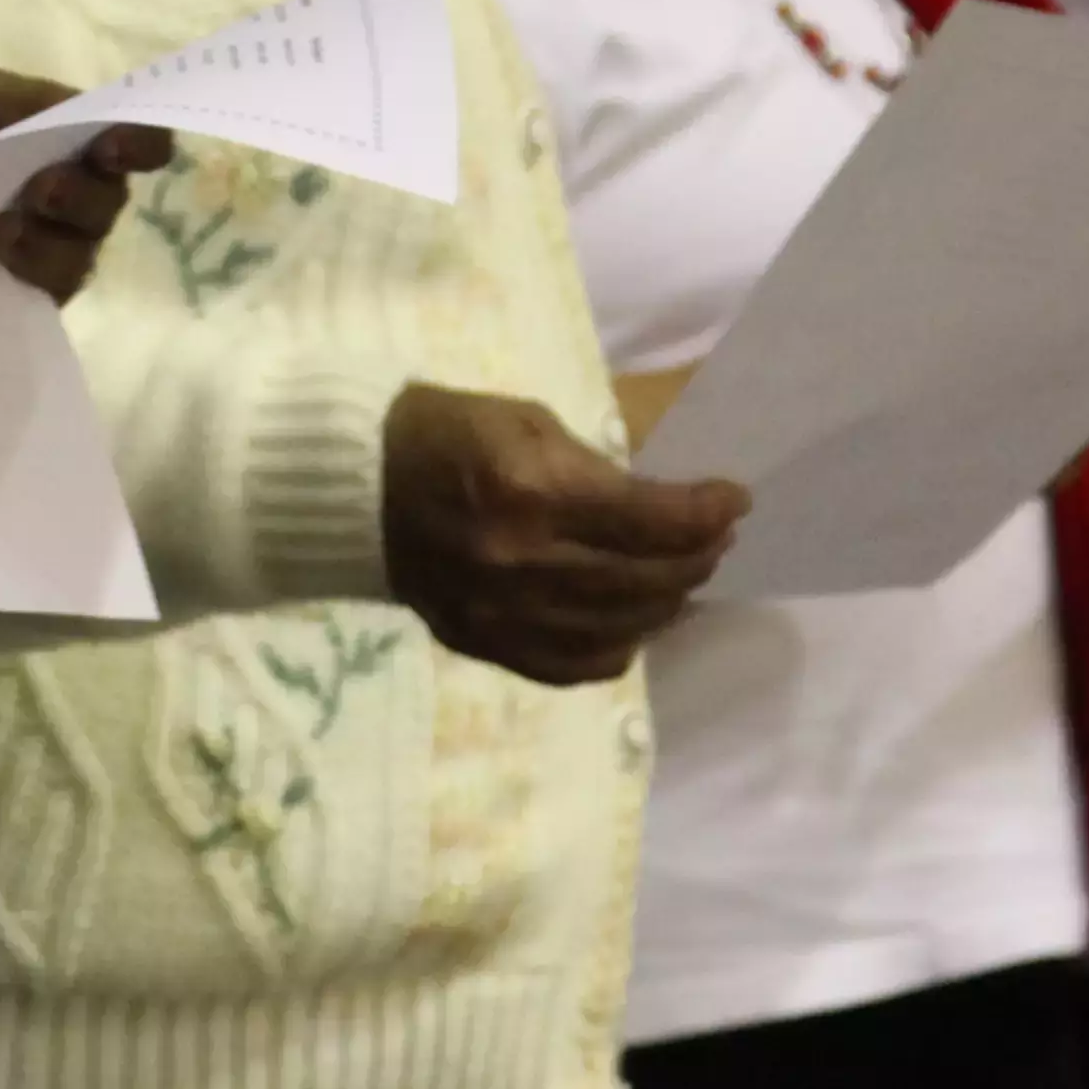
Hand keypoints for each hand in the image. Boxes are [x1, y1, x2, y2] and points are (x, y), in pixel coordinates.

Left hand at [0, 69, 175, 307]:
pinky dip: (31, 273)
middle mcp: (82, 190)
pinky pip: (52, 287)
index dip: (140, 144)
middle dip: (80, 195)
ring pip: (85, 250)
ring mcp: (60, 239)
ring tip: (1, 230)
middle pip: (112, 200)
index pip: (140, 141)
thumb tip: (73, 124)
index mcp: (76, 135)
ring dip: (49, 241)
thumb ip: (26, 109)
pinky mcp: (34, 282)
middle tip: (39, 189)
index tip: (110, 148)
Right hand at [383, 382, 745, 683]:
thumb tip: (663, 509)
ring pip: (622, 627)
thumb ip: (597, 470)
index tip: (735, 500)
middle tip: (716, 536)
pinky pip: (576, 665)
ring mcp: (504, 615)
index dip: (708, 512)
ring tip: (683, 574)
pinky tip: (633, 618)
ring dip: (668, 600)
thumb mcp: (529, 422)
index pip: (652, 520)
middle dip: (698, 555)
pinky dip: (619, 644)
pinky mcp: (486, 644)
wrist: (353, 487)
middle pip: (647, 579)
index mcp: (533, 493)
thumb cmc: (448, 433)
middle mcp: (523, 563)